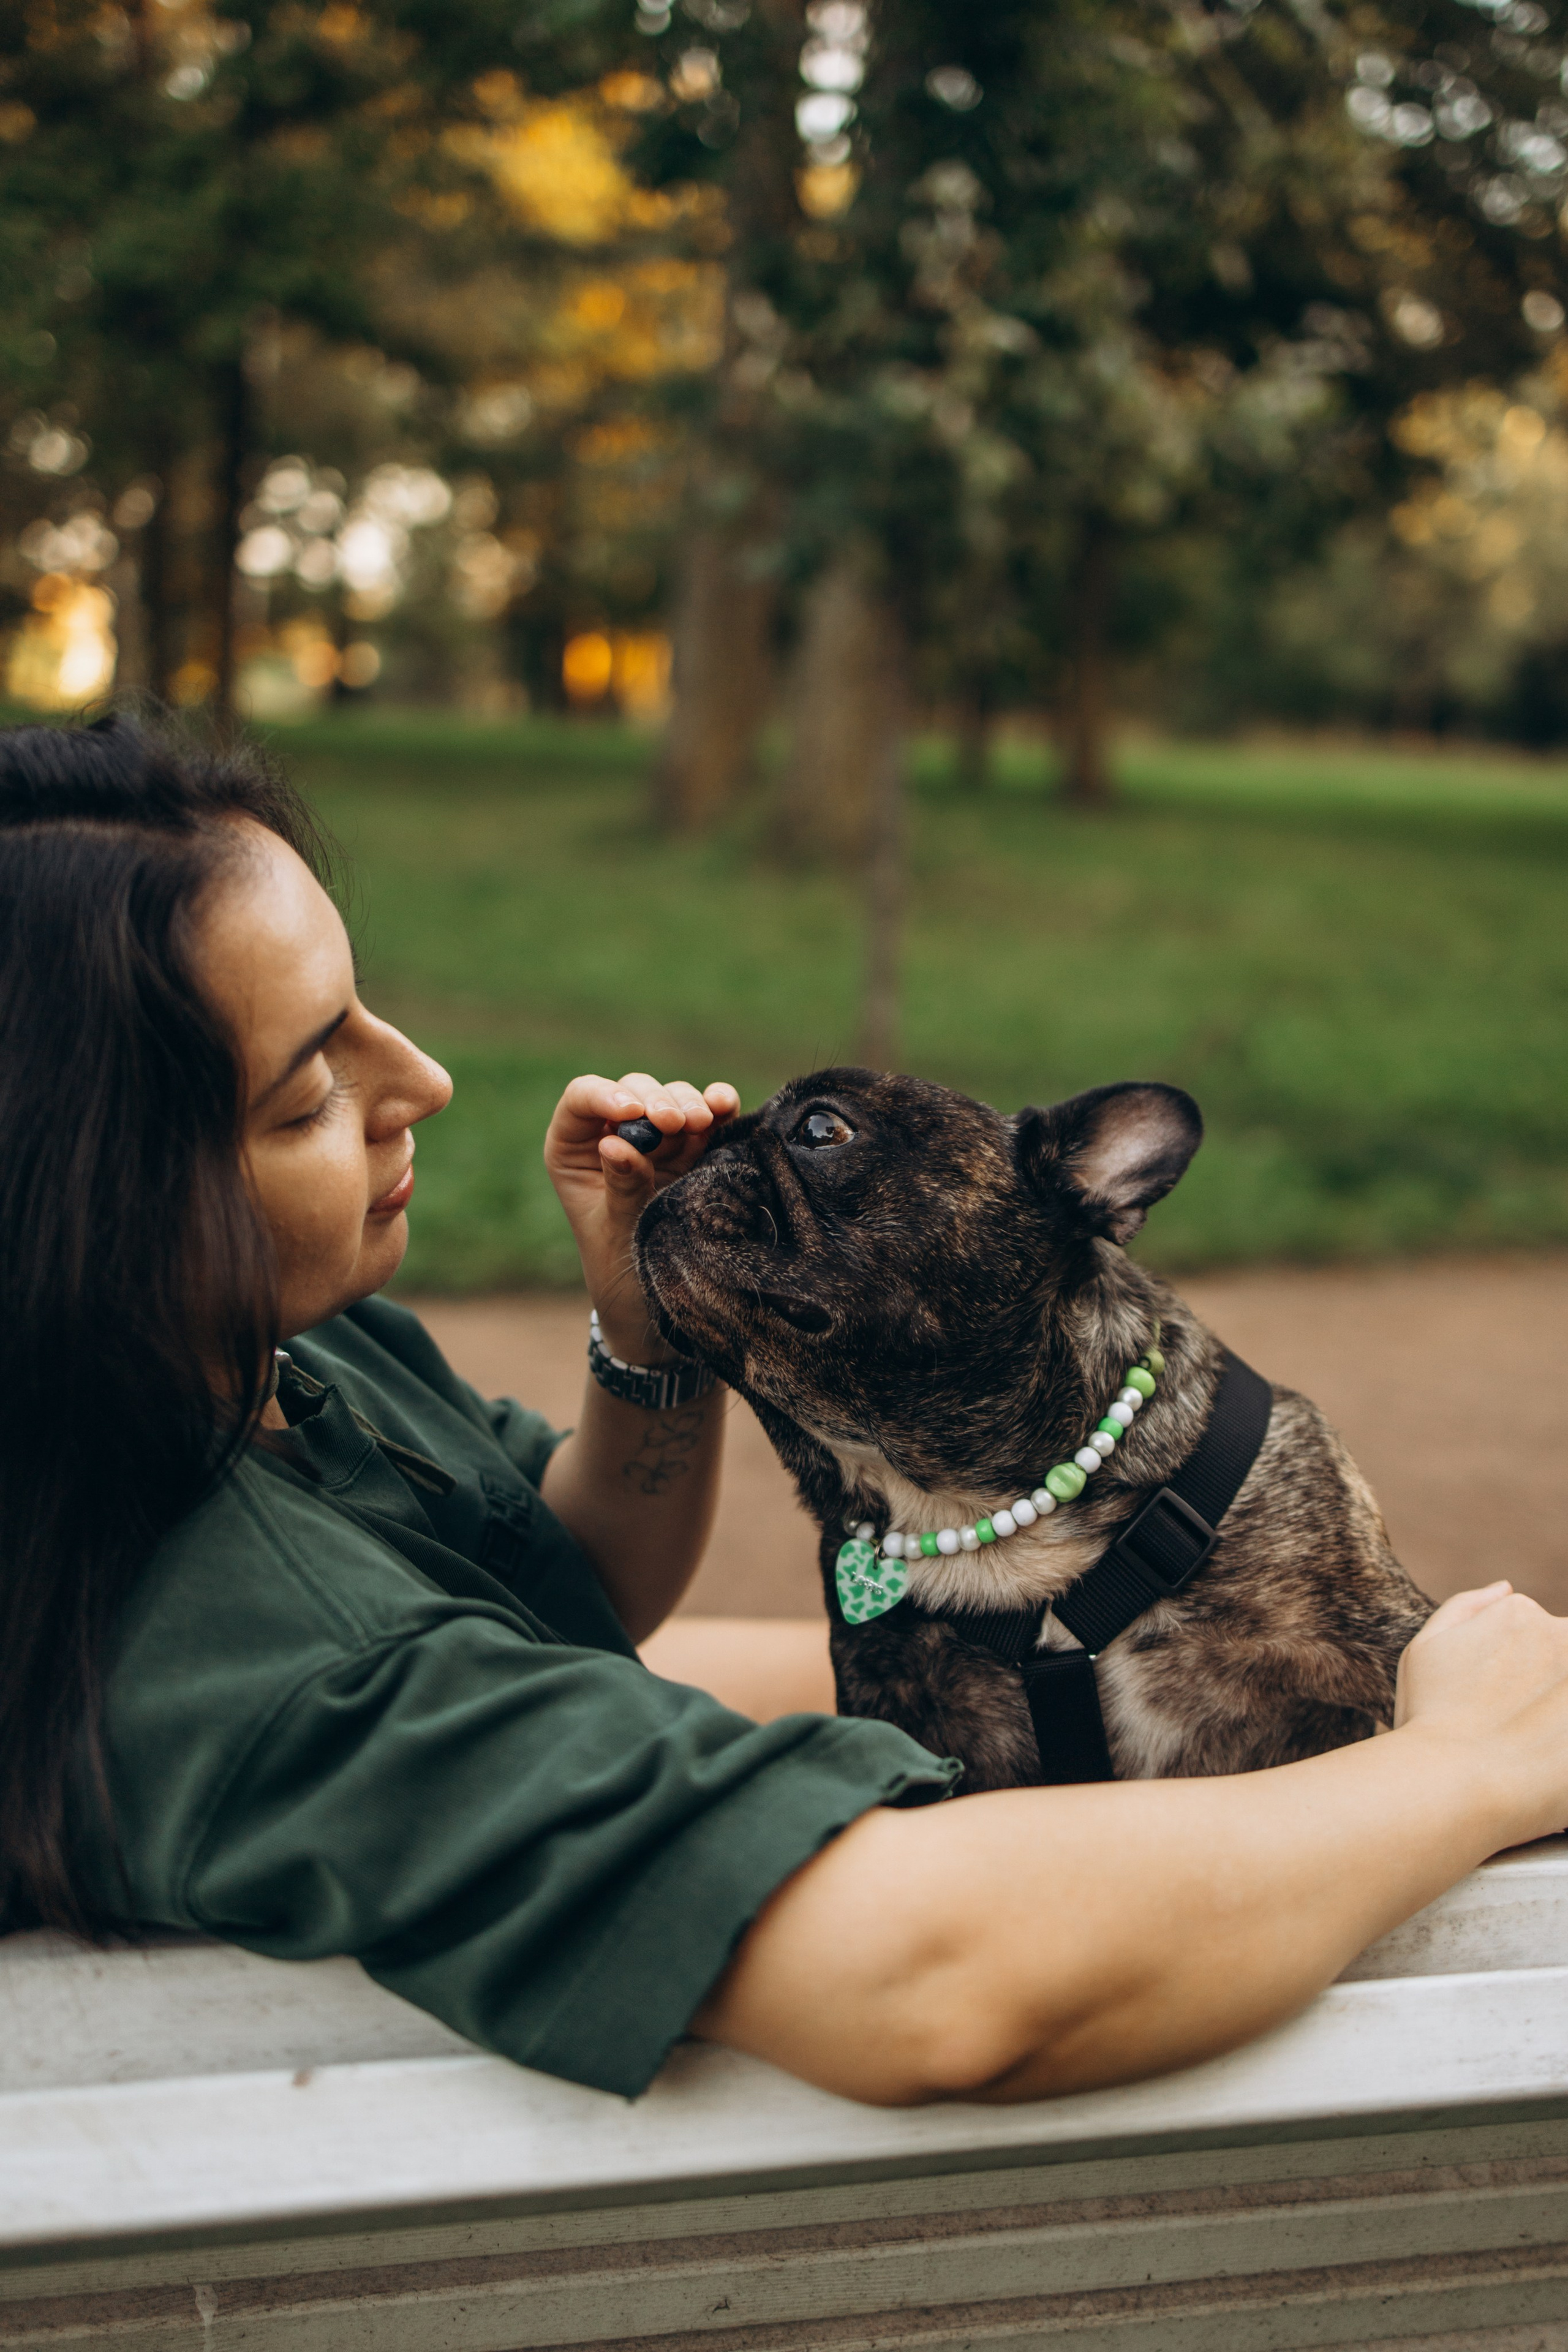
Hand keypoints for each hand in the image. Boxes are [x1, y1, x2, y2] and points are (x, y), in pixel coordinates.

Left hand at [544, 1072, 738, 1361]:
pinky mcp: (694, 1149)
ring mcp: (656, 1140)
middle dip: (657, 1101)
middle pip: (634, 1092)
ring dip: (689, 1104)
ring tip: (701, 1123)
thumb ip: (620, 1188)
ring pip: (672, 1098)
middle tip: (675, 1124)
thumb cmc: (619, 1269)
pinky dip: (718, 1105)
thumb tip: (615, 1143)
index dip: (605, 1095)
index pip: (582, 1099)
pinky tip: (724, 1106)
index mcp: (573, 1150)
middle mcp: (613, 1136)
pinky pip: (708, 1115)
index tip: (633, 1113)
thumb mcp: (615, 1232)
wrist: (655, 1302)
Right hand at [1395, 1580, 1567, 1846]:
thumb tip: (1506, 1588)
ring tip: (1531, 1743)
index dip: (1515, 1677)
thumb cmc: (1431, 1717)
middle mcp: (1561, 1635)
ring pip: (1565, 1692)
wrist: (1456, 1783)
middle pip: (1560, 1660)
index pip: (1536, 1638)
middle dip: (1543, 1689)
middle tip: (1514, 1727)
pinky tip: (1545, 1756)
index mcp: (1519, 1612)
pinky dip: (1560, 1741)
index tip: (1495, 1705)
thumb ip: (1465, 1607)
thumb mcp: (1424, 1649)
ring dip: (1554, 1713)